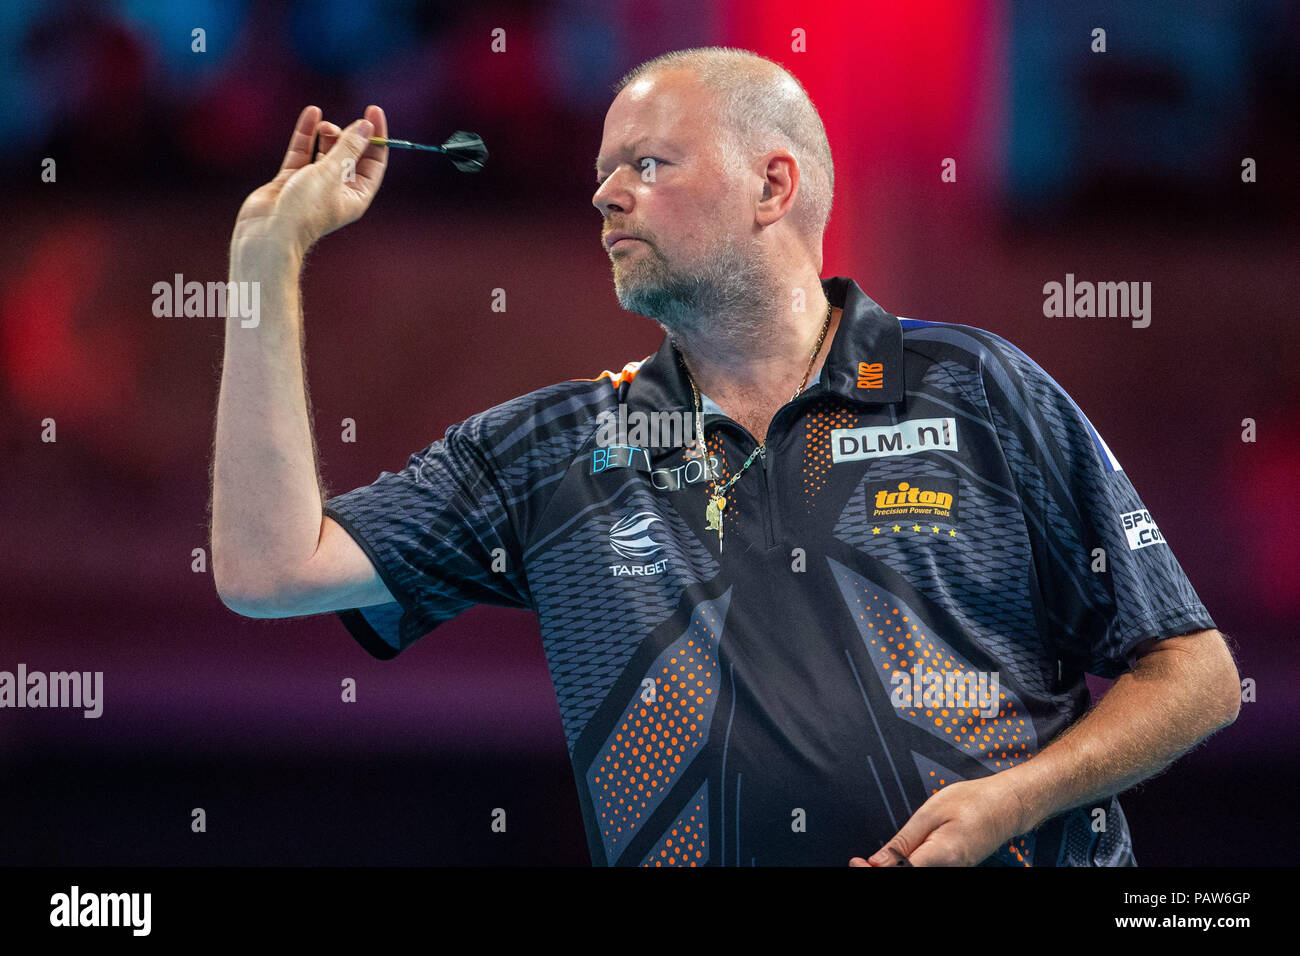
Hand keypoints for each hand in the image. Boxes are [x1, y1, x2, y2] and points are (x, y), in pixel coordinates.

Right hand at [232, 104, 388, 257]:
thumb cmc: (305, 209)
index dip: (376, 137)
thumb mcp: (331, 173)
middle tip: (336, 126)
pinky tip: (311, 114)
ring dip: (327, 134)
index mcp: (357, 196)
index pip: (375, 162)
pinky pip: (303, 151)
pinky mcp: (291, 179)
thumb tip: (367, 127)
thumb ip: (348, 147)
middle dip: (347, 135)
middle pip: (351, 154)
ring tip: (323, 125)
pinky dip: (307, 134)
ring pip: (325, 151)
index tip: (373, 111)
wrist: (268, 232)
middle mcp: (338, 190)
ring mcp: (314, 184)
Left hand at [848, 773, 1029, 866]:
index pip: (902, 873)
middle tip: (860, 861)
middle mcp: (950, 870)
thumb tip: (877, 863)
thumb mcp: (931, 812)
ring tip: (873, 860)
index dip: (874, 872)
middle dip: (881, 872)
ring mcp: (954, 871)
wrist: (1008, 806)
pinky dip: (907, 867)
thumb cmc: (972, 801)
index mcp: (942, 855)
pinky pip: (926, 871)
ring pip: (917, 875)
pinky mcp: (955, 869)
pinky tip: (895, 859)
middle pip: (908, 877)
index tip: (857, 861)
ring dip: (893, 869)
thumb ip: (904, 840)